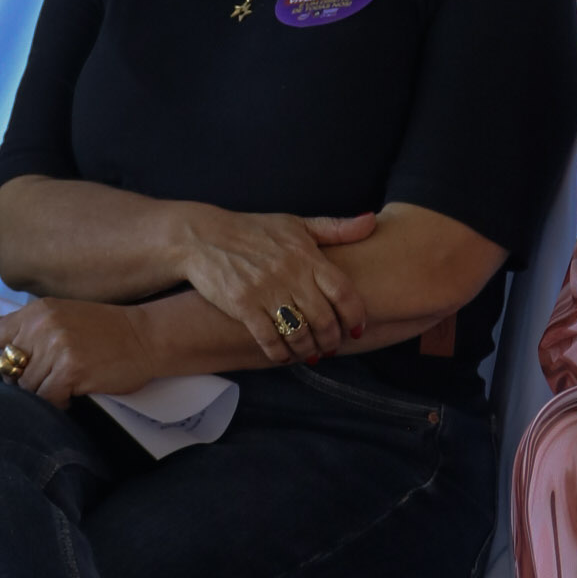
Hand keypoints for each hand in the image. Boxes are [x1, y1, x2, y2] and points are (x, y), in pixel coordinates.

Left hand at [0, 298, 160, 409]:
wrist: (147, 337)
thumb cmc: (105, 330)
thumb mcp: (61, 316)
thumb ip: (17, 322)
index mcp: (38, 310)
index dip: (14, 357)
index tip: (33, 360)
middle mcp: (43, 325)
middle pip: (12, 369)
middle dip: (29, 379)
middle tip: (54, 375)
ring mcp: (57, 348)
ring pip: (28, 388)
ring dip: (46, 393)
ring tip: (68, 383)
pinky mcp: (70, 371)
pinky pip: (47, 399)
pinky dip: (59, 403)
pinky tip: (74, 393)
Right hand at [173, 206, 376, 361]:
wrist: (204, 237)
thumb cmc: (254, 231)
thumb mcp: (296, 224)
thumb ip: (335, 228)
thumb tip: (372, 221)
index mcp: (306, 254)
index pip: (342, 291)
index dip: (355, 315)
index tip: (357, 329)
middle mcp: (289, 272)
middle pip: (323, 318)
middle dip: (332, 339)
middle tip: (331, 347)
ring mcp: (265, 290)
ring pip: (298, 332)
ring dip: (308, 349)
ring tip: (310, 353)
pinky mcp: (242, 305)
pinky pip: (268, 338)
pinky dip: (280, 353)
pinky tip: (283, 356)